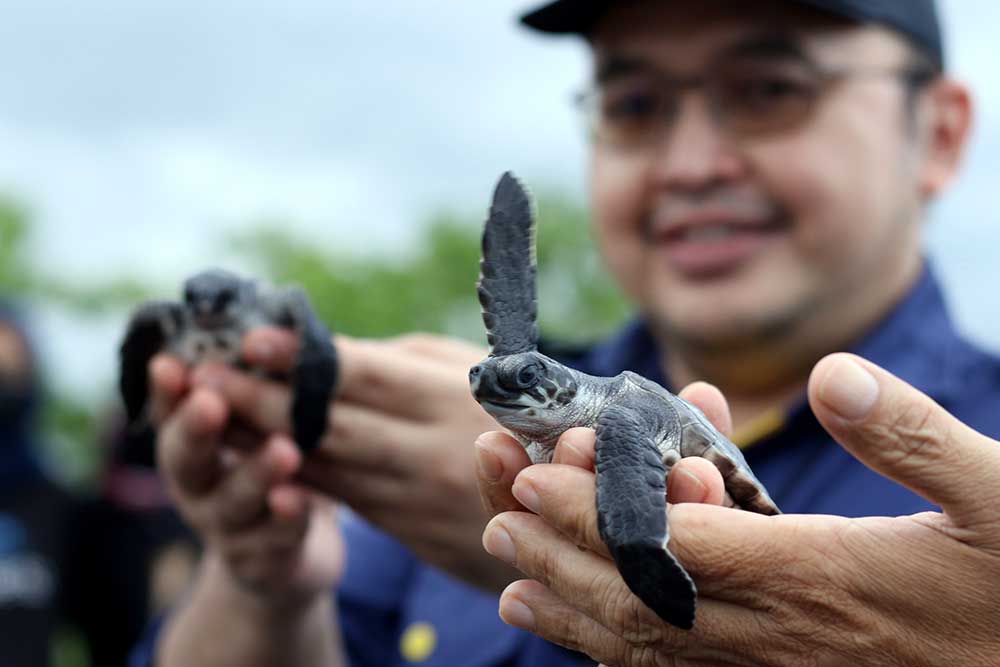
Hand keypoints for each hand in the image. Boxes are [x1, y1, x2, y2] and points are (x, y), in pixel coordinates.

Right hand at [151, 355, 342, 607]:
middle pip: (184, 457)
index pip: (171, 409)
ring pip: (233, 501)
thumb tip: (280, 324)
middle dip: (196, 428)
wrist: (282, 558)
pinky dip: (287, 520)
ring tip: (284, 451)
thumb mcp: (262, 422)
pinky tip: (299, 500)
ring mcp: (224, 527)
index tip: (169, 363)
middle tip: (211, 401)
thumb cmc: (273, 466)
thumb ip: (262, 383)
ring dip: (256, 473)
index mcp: (193, 440)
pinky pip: (273, 541)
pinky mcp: (260, 561)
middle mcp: (196, 484)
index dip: (167, 390)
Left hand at [194, 328, 517, 590]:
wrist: (570, 507)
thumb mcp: (484, 374)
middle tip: (204, 376)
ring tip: (210, 412)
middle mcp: (430, 449)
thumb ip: (410, 362)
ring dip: (263, 440)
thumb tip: (336, 353)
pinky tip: (257, 456)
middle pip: (331, 422)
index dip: (302, 358)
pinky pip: (344, 497)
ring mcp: (418, 495)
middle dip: (262, 399)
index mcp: (451, 398)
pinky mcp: (410, 531)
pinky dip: (296, 475)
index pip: (362, 374)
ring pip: (327, 464)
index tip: (250, 340)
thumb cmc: (526, 416)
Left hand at [479, 353, 999, 665]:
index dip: (596, 510)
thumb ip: (911, 436)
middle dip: (559, 554)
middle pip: (639, 598)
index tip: (535, 472)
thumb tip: (832, 375)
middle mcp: (784, 636)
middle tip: (496, 514)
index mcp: (819, 577)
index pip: (674, 542)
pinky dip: (620, 660)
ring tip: (510, 583)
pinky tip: (587, 643)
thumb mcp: (998, 496)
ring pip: (649, 652)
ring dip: (573, 614)